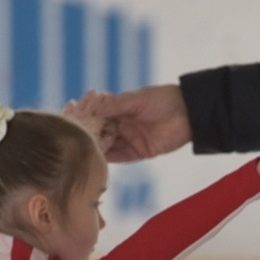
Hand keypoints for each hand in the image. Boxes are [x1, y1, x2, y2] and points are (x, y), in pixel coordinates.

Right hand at [68, 84, 190, 162]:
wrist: (190, 113)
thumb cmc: (163, 100)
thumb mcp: (137, 100)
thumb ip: (115, 105)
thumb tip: (90, 107)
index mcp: (120, 108)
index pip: (96, 111)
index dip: (83, 112)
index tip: (71, 110)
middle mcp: (122, 124)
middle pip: (97, 129)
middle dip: (84, 131)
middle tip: (70, 131)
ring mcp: (130, 138)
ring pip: (106, 144)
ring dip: (93, 146)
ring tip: (78, 146)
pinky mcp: (139, 152)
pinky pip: (119, 157)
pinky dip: (107, 159)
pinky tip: (94, 159)